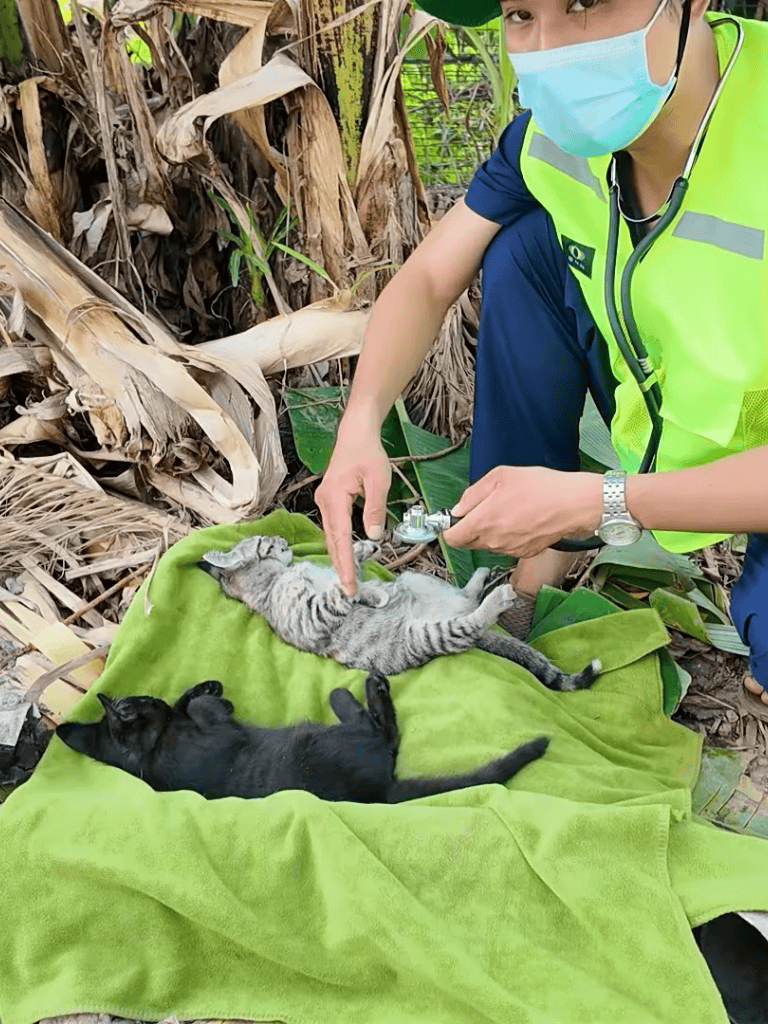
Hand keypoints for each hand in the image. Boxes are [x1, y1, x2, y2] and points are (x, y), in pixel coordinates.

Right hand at [315, 425, 391, 595]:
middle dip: (340, 566)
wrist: (355, 434)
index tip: (349, 584)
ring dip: (339, 557)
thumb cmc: (367, 453)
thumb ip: (375, 509)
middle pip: (332, 542)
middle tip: (349, 590)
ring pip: (331, 536)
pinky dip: (339, 544)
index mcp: (335, 499)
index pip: (341, 538)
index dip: (345, 563)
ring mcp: (324, 501)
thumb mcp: (378, 480)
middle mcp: (325, 502)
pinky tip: (346, 555)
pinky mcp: (329, 500)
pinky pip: (333, 528)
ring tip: (348, 578)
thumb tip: (372, 537)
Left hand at [442, 466, 602, 557]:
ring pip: (487, 544)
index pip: (451, 537)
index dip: (449, 527)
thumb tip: (458, 509)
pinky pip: (505, 546)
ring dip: (489, 531)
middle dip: (469, 528)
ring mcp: (509, 550)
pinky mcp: (524, 553)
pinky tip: (520, 519)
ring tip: (508, 510)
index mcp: (483, 522)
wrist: (573, 504)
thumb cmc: (540, 487)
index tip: (453, 519)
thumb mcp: (500, 476)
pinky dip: (507, 536)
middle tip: (483, 509)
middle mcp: (493, 541)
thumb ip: (472, 494)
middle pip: (468, 542)